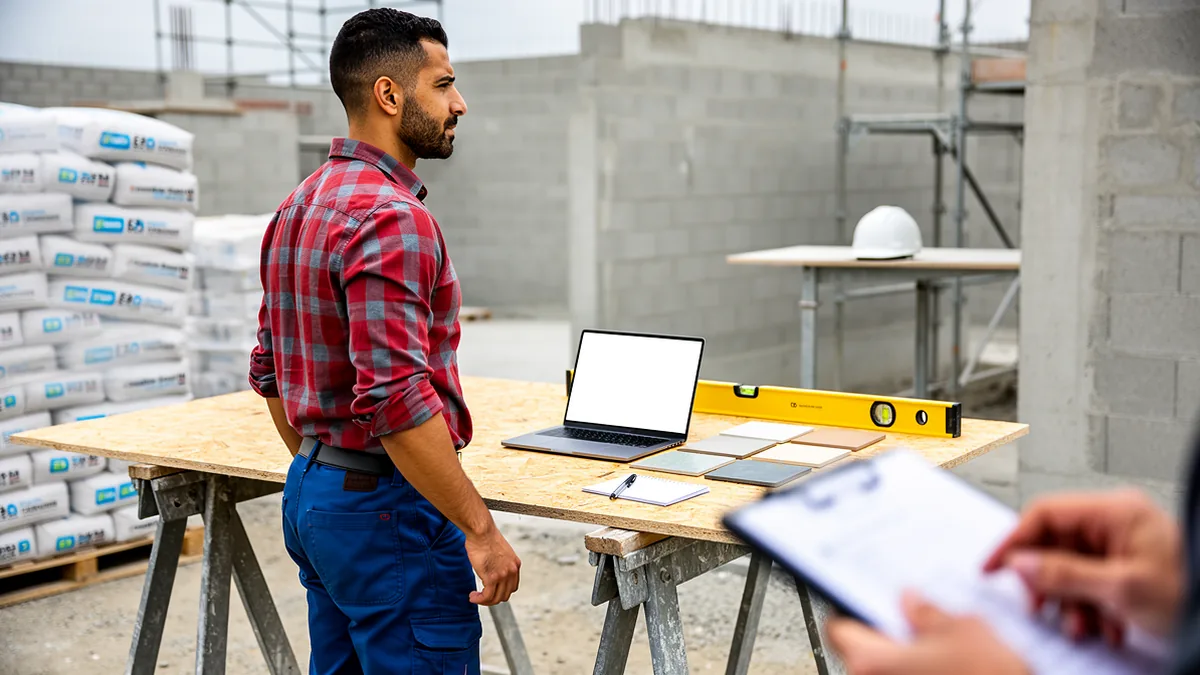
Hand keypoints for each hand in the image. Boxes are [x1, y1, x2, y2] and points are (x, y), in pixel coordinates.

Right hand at [464, 526, 520, 605]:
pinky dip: (479, 599)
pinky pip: (487, 596)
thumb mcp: (498, 552)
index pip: (512, 587)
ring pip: (496, 598)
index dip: (501, 592)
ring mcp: (503, 575)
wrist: (481, 531)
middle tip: (481, 596)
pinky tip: (473, 596)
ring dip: (484, 601)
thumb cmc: (485, 537)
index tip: (491, 591)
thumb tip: (491, 570)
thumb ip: (498, 563)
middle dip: (492, 598)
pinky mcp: (492, 578)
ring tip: (475, 597)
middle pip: (505, 595)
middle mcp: (512, 571)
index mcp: (515, 564)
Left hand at [827, 592, 1028, 674]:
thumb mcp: (965, 632)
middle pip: (862, 654)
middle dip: (888, 638)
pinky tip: (952, 670)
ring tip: (941, 650)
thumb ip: (929, 614)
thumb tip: (911, 601)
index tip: (870, 604)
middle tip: (915, 624)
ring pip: (889, 673)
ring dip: (910, 662)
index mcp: (872, 661)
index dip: (855, 613)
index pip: (838, 629)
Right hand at [984, 489, 1182, 642]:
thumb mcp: (1122, 587)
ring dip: (1069, 601)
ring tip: (1080, 624)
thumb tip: (1020, 564)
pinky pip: (1089, 582)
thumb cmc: (1194, 589)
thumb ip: (1065, 574)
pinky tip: (1102, 625)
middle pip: (1054, 544)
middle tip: (1040, 605)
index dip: (1014, 541)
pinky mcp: (1128, 569)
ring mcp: (1122, 546)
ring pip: (1070, 568)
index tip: (993, 566)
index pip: (1045, 514)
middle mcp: (1116, 523)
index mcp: (1115, 511)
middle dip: (1047, 582)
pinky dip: (1089, 607)